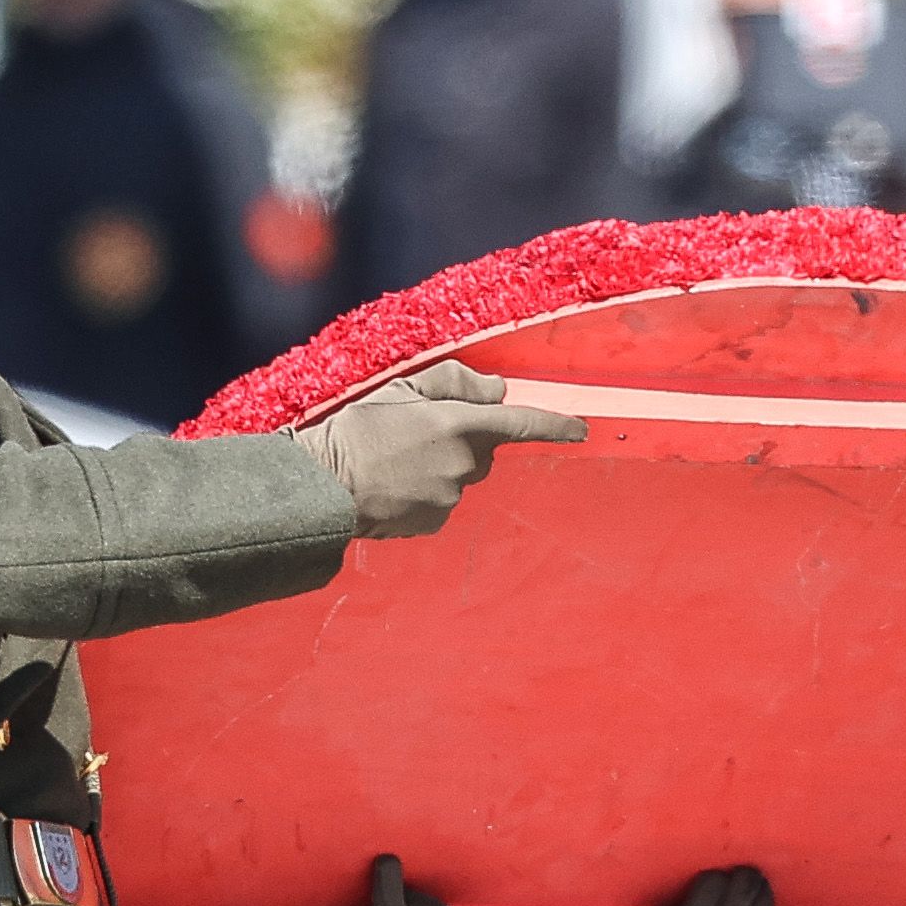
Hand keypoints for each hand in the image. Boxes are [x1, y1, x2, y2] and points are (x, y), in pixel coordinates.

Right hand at [303, 363, 586, 537]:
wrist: (324, 486)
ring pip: (459, 476)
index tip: (581, 429)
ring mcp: (450, 498)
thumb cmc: (358, 430)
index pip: (520, 424)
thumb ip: (455, 383)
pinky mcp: (434, 522)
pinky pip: (441, 501)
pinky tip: (394, 485)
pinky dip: (424, 491)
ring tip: (395, 461)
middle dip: (462, 440)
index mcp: (458, 425)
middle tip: (414, 433)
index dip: (554, 425)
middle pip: (482, 450)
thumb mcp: (402, 388)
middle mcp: (462, 465)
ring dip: (439, 466)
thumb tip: (496, 390)